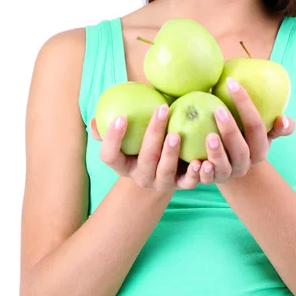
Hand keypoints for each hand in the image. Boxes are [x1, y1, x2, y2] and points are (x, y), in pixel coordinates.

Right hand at [89, 104, 205, 191]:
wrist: (169, 165)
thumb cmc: (145, 139)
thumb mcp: (130, 134)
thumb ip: (114, 125)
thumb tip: (95, 119)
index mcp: (123, 165)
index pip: (110, 156)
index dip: (112, 139)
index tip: (122, 116)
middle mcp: (141, 177)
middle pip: (145, 158)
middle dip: (152, 135)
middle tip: (161, 110)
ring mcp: (161, 183)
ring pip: (165, 171)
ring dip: (170, 153)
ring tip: (176, 133)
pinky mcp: (182, 185)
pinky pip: (188, 182)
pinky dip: (195, 173)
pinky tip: (200, 161)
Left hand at [199, 78, 294, 184]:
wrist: (226, 161)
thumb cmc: (242, 133)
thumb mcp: (260, 129)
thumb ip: (274, 123)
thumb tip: (283, 119)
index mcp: (260, 148)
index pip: (256, 126)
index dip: (245, 104)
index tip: (231, 82)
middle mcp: (246, 163)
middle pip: (241, 149)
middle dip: (231, 131)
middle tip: (219, 110)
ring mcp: (229, 174)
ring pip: (224, 166)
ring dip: (217, 152)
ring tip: (209, 136)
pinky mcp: (212, 181)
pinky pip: (207, 179)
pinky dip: (202, 172)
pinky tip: (195, 162)